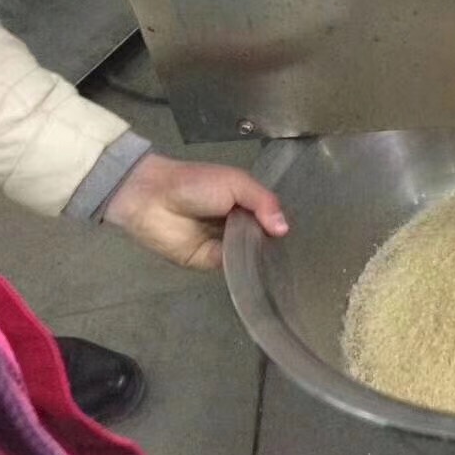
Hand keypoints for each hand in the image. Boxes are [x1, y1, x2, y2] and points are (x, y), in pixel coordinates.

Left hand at [104, 153, 287, 269]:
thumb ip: (263, 201)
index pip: (271, 218)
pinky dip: (242, 268)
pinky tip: (257, 272)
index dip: (282, 226)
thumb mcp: (236, 182)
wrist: (154, 198)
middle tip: (295, 257)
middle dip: (275, 245)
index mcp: (245, 203)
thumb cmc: (196, 183)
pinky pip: (232, 267)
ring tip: (282, 267)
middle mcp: (238, 225)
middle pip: (263, 238)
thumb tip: (284, 229)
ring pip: (250, 255)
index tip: (301, 238)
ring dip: (261, 259)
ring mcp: (224, 245)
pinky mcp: (209, 262)